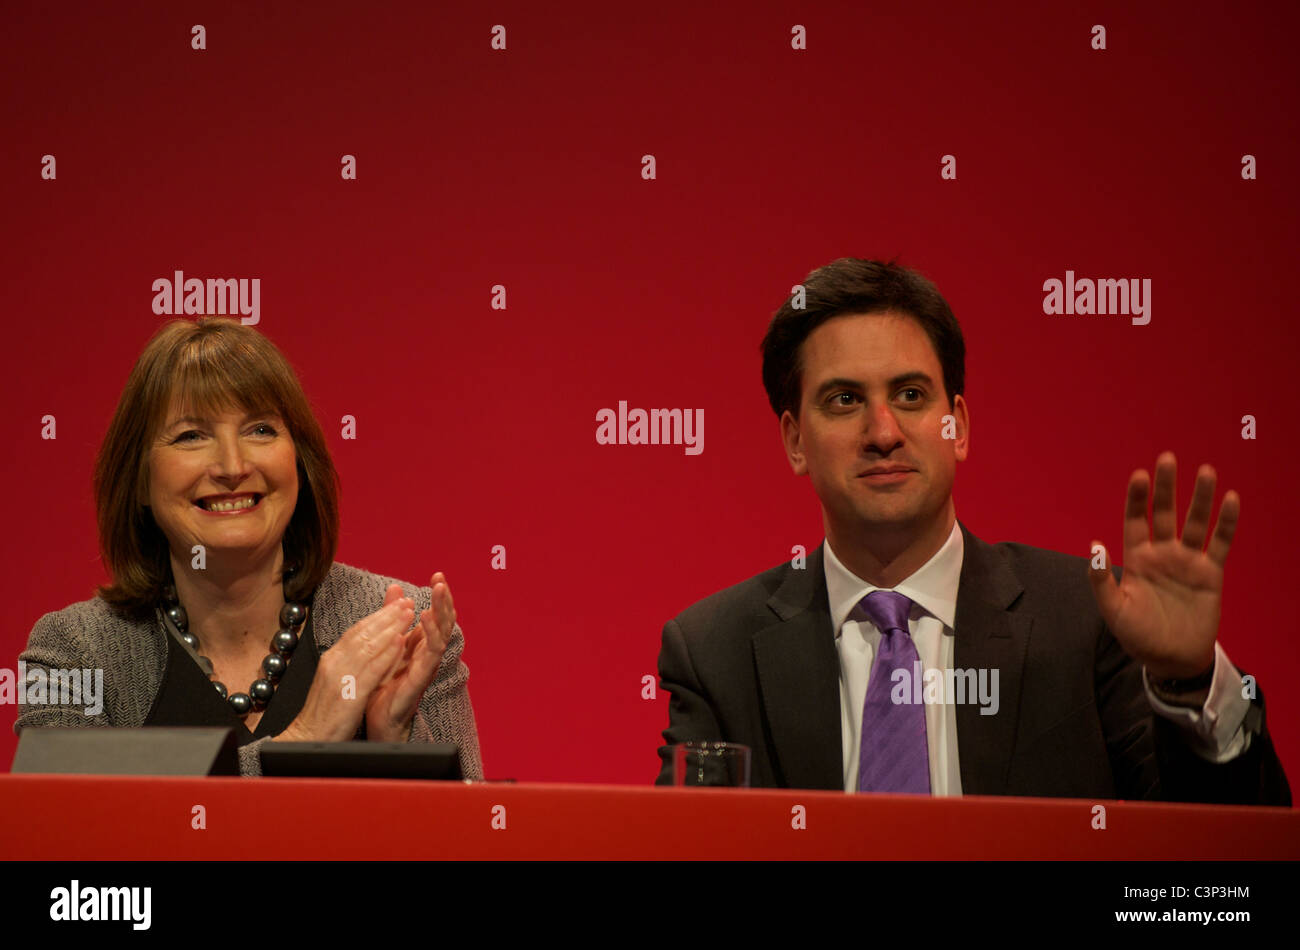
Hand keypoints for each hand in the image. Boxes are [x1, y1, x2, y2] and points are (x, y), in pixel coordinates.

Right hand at [276, 597, 413, 742]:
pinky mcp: (350, 694)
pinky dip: (386, 653)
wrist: (307, 738)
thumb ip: (348, 661)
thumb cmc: (324, 713)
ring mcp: (341, 676)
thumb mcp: (334, 680)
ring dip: (391, 627)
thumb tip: (363, 645)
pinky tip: (400, 641)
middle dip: (387, 615)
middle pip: (363, 632)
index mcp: (331, 658)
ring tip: (408, 613)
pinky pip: (371, 669)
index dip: (378, 615)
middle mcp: (334, 662)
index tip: (396, 604)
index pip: (356, 630)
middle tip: (407, 601)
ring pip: (369, 645)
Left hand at [365, 573, 456, 742]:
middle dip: (444, 599)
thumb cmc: (384, 684)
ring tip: (438, 590)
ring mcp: (427, 665)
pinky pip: (430, 653)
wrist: (378, 719)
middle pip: (444, 621)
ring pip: (442, 633)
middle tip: (440, 579)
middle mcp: (428, 653)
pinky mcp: (421, 677)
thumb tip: (396, 587)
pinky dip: (431, 633)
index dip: (439, 595)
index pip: (436, 614)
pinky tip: (425, 618)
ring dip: (441, 610)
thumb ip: (392, 616)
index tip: (437, 574)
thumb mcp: (387, 643)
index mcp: (421, 643)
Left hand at [1088, 451, 1236, 679]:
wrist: (1171, 659)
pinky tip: (1230, 500)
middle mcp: (1162, 553)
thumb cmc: (1137, 635)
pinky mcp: (1210, 573)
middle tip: (1167, 458)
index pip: (1135, 520)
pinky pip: (1220, 543)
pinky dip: (1226, 523)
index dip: (1137, 498)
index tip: (1139, 475)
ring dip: (1200, 498)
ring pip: (1195, 523)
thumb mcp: (1113, 610)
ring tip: (1205, 470)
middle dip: (1166, 487)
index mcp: (1136, 558)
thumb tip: (1093, 546)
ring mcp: (1187, 561)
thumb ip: (1101, 580)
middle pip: (1165, 513)